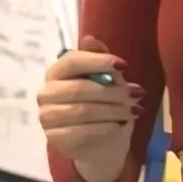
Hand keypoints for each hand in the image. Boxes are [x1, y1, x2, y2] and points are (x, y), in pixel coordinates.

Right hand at [38, 40, 140, 181]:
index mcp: (56, 73)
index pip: (72, 61)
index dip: (98, 61)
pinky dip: (105, 128)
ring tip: (134, 111)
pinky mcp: (54, 139)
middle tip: (136, 95)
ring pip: (83, 111)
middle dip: (112, 91)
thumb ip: (98, 60)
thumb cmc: (102, 106)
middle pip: (80, 88)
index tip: (124, 66)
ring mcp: (47, 117)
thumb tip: (90, 38)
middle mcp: (46, 93)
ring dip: (113, 111)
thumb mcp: (106, 80)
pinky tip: (120, 125)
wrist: (100, 143)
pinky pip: (82, 132)